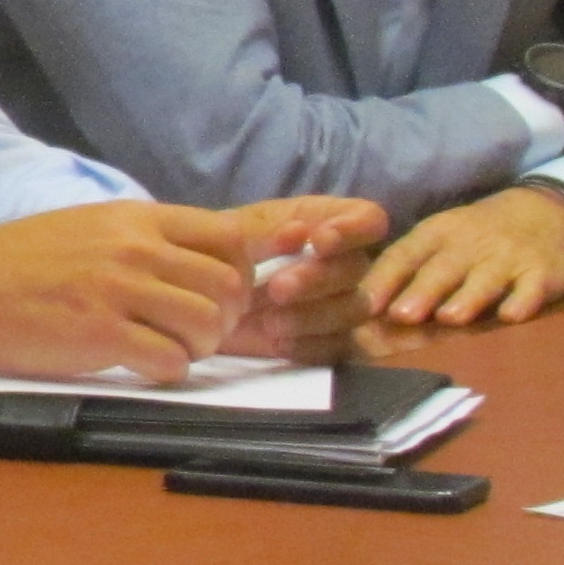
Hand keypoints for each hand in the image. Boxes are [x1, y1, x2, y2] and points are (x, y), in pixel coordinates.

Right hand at [0, 201, 271, 380]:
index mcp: (136, 219)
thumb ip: (143, 237)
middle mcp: (134, 248)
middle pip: (228, 286)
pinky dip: (168, 371)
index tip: (219, 295)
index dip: (239, 273)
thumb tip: (195, 258)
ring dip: (199, 348)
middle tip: (197, 333)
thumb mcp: (90, 225)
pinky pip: (170, 360)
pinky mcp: (100, 334)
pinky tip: (143, 366)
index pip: (229, 237)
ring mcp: (117, 290)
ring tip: (170, 351)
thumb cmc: (21, 262)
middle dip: (224, 319)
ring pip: (207, 325)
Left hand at [212, 195, 391, 357]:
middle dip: (319, 278)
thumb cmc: (219, 252)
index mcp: (324, 220)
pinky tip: (280, 344)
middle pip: (358, 267)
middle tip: (277, 290)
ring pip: (355, 308)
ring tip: (271, 322)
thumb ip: (265, 231)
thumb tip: (298, 232)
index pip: (367, 218)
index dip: (353, 229)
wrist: (196, 299)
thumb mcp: (233, 233)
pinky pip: (341, 346)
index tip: (319, 242)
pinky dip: (312, 346)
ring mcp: (342, 301)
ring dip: (315, 316)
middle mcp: (342, 259)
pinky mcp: (332, 339)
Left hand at [362, 186, 563, 326]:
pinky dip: (523, 301)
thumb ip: (402, 271)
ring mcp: (508, 258)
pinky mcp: (542, 273)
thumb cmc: (473, 238)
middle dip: (423, 291)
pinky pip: (532, 288)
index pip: (405, 255)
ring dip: (468, 297)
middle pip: (444, 269)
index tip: (365, 304)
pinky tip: (512, 315)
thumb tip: (359, 309)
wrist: (542, 212)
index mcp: (436, 235)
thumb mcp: (435, 241)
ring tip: (450, 317)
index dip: (385, 279)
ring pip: (485, 279)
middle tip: (403, 315)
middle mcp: (469, 244)